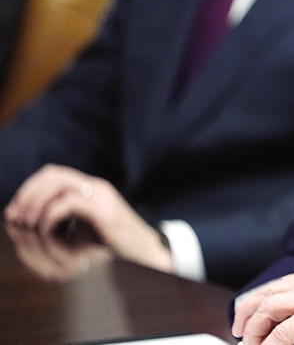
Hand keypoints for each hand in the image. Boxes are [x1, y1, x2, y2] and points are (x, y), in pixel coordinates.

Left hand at [4, 164, 171, 272]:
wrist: (146, 255)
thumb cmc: (114, 247)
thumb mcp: (83, 229)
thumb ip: (61, 220)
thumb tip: (24, 219)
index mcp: (92, 188)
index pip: (53, 173)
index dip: (28, 188)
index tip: (14, 211)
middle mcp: (97, 186)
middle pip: (52, 174)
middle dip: (27, 193)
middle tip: (15, 216)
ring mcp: (102, 197)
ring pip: (57, 184)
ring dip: (35, 204)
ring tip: (28, 224)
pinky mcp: (104, 212)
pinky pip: (68, 204)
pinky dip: (49, 216)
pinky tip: (45, 230)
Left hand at [232, 263, 293, 344]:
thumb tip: (290, 327)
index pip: (286, 282)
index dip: (264, 299)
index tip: (252, 316)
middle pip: (272, 290)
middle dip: (249, 311)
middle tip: (241, 331)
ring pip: (270, 308)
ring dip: (255, 330)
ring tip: (251, 344)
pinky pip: (281, 333)